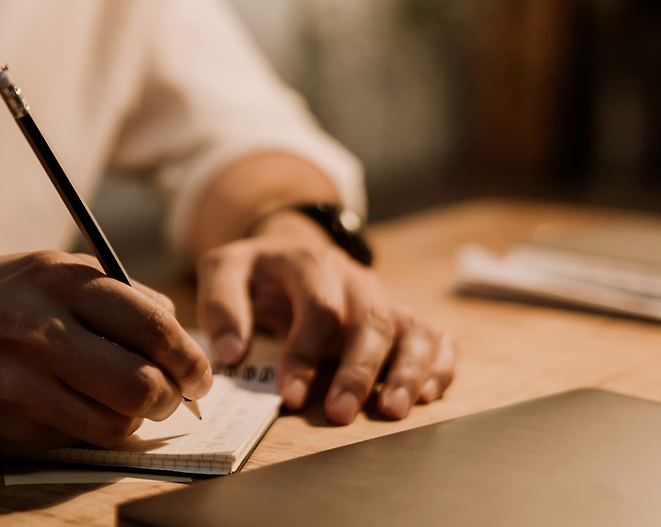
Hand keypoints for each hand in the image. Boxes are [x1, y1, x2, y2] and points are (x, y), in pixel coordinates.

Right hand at [0, 252, 212, 453]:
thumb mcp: (36, 268)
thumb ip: (105, 290)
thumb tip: (170, 322)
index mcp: (57, 279)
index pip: (152, 323)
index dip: (188, 354)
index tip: (199, 369)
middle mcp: (40, 328)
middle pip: (144, 381)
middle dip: (174, 395)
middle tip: (176, 396)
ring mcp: (21, 382)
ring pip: (117, 422)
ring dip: (138, 422)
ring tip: (133, 408)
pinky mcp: (5, 426)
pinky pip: (77, 439)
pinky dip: (96, 433)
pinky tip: (88, 415)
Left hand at [195, 211, 453, 424]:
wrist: (291, 246)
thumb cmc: (257, 272)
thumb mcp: (224, 270)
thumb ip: (221, 306)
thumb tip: (229, 355)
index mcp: (310, 263)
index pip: (317, 307)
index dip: (305, 353)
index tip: (291, 396)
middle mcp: (354, 280)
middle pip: (371, 320)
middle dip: (358, 372)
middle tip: (340, 414)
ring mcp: (384, 298)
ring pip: (411, 329)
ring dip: (406, 371)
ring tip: (392, 411)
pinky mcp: (403, 317)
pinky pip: (436, 336)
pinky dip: (440, 364)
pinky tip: (428, 394)